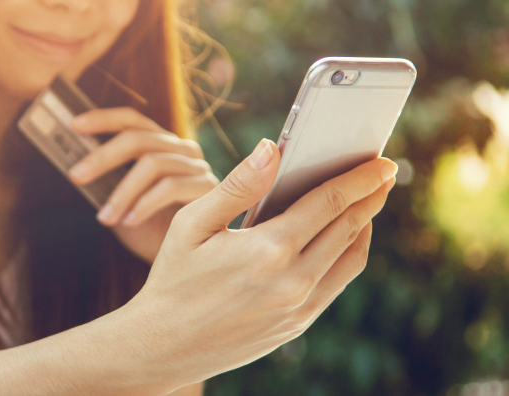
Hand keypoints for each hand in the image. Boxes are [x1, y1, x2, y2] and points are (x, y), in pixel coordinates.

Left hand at [69, 107, 218, 261]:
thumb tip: (76, 167)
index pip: (133, 120)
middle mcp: (181, 150)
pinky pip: (171, 187)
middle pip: (139, 138)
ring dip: (122, 192)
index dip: (104, 119)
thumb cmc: (151, 232)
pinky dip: (145, 204)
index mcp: (160, 146)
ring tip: (105, 218)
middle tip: (76, 176)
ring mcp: (197, 167)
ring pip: (153, 164)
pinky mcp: (209, 188)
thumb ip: (106, 182)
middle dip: (103, 157)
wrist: (185, 264)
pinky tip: (130, 222)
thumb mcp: (121, 203)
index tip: (74, 125)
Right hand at [111, 139, 396, 393]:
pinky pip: (336, 284)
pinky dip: (348, 256)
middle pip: (348, 227)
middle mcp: (293, 281)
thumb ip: (237, 185)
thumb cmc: (172, 278)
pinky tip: (341, 241)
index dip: (360, 178)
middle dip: (371, 196)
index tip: (382, 161)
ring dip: (365, 226)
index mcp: (268, 249)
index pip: (329, 202)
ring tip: (367, 203)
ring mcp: (298, 307)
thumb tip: (272, 148)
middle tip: (386, 174)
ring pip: (351, 258)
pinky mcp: (296, 325)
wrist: (163, 346)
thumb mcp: (192, 224)